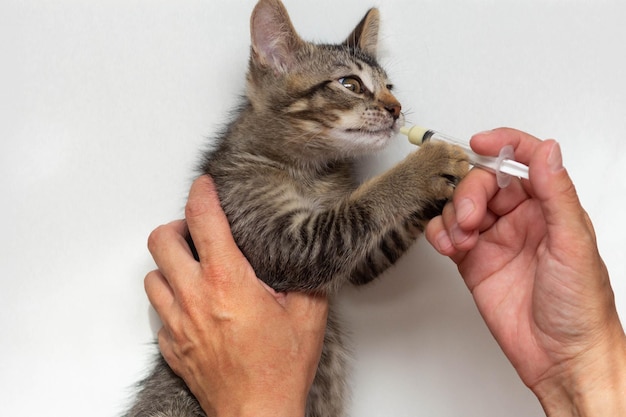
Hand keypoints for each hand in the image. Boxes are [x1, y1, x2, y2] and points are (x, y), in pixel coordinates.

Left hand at [144, 176, 328, 416]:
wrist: (257, 413)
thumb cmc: (278, 370)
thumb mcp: (307, 315)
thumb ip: (306, 278)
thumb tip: (307, 257)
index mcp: (228, 282)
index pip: (203, 220)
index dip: (201, 194)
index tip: (204, 186)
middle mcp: (195, 298)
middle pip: (162, 241)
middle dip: (177, 227)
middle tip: (196, 232)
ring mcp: (178, 323)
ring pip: (152, 275)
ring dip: (170, 264)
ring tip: (193, 267)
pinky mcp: (171, 346)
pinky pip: (159, 310)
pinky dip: (171, 298)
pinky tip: (193, 305)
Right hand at [425, 128, 625, 415]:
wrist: (561, 357)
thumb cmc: (580, 306)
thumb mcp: (573, 243)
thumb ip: (556, 193)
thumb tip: (547, 150)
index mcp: (551, 208)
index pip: (525, 162)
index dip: (504, 145)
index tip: (480, 143)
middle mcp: (521, 219)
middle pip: (483, 183)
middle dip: (469, 193)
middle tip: (471, 218)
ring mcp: (495, 239)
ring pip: (461, 206)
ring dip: (453, 215)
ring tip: (462, 239)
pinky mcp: (473, 261)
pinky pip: (447, 233)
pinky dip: (440, 233)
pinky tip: (449, 245)